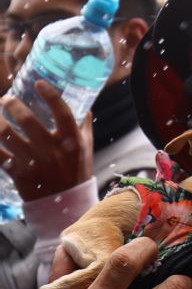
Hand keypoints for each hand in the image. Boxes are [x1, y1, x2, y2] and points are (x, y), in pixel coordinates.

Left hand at [0, 80, 92, 200]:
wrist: (67, 204)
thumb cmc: (77, 172)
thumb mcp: (87, 149)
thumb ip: (83, 126)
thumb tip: (84, 104)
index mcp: (72, 143)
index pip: (63, 113)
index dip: (50, 96)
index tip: (39, 84)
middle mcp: (53, 151)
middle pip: (28, 121)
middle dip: (13, 105)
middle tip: (6, 99)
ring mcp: (34, 163)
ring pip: (7, 136)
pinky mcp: (19, 174)